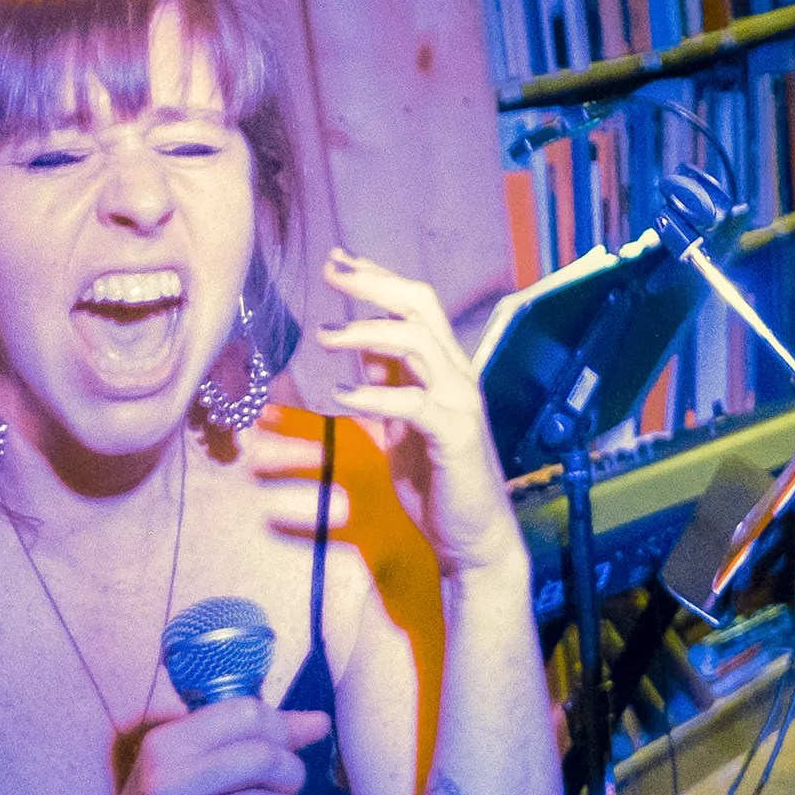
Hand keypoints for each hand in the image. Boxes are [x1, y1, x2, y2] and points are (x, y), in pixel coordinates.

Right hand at [79, 699, 332, 794]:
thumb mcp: (188, 760)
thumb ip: (246, 739)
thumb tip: (317, 722)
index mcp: (168, 743)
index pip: (246, 714)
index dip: (283, 729)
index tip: (289, 748)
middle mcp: (166, 780)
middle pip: (261, 758)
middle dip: (293, 774)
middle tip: (290, 788)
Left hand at [309, 247, 526, 579]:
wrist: (470, 534)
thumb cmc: (434, 480)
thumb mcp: (399, 424)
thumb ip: (385, 384)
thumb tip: (357, 347)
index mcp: (443, 368)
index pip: (414, 305)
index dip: (377, 279)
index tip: (338, 260)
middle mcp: (456, 375)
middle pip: (420, 306)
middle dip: (374, 284)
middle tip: (330, 272)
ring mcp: (461, 402)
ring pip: (419, 343)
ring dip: (367, 333)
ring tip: (324, 337)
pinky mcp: (456, 436)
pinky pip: (415, 403)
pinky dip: (376, 394)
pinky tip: (342, 395)